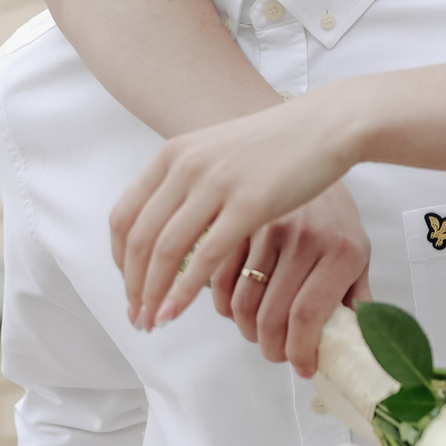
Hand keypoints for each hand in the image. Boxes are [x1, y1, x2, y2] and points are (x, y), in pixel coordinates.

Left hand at [110, 86, 365, 337]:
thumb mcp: (219, 152)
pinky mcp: (249, 204)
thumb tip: (171, 220)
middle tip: (136, 315)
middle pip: (140, 238)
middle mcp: (187, 167)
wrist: (326, 124)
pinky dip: (184, 289)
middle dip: (133, 285)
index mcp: (174, 154)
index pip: (125, 216)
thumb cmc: (279, 143)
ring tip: (152, 321)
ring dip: (152, 293)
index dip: (119, 259)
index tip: (129, 286)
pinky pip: (206, 256)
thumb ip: (191, 180)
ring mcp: (217, 184)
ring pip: (166, 250)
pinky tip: (177, 310)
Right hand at [224, 185, 373, 373]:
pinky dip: (223, 305)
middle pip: (271, 316)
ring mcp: (267, 229)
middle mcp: (304, 238)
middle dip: (271, 348)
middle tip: (276, 353)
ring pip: (241, 303)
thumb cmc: (336, 216)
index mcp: (341, 250)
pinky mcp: (239, 223)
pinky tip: (236, 309)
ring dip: (245, 331)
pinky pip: (220, 278)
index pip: (308, 316)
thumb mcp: (358, 255)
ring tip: (257, 334)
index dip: (299, 351)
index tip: (301, 366)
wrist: (314, 154)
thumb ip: (356, 300)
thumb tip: (354, 347)